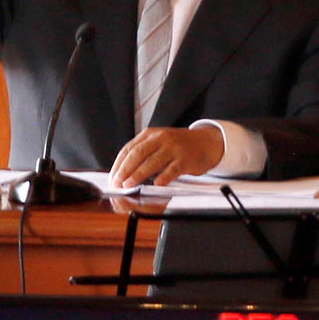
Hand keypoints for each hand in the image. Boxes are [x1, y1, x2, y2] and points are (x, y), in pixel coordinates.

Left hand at [110, 125, 224, 187]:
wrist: (206, 142)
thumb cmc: (179, 146)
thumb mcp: (159, 142)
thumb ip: (144, 153)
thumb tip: (124, 172)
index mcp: (150, 134)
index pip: (129, 149)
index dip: (119, 164)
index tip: (112, 177)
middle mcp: (160, 139)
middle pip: (138, 154)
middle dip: (125, 170)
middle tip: (117, 183)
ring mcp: (173, 148)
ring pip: (152, 162)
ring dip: (138, 175)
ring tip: (129, 185)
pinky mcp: (185, 159)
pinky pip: (172, 169)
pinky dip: (162, 177)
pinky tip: (155, 184)